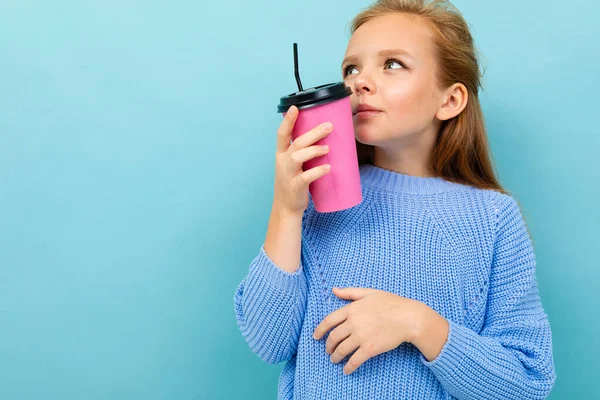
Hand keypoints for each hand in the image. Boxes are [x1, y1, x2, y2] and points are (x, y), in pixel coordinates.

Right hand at [273, 105, 333, 216]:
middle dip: (313, 133)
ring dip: (315, 150)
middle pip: (297, 143)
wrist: (285, 207)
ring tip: (327, 148)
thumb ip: (302, 152)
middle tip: (329, 126)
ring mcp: (288, 174)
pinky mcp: (295, 186)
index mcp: (281, 154)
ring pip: (299, 157)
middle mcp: (283, 161)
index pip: (282, 134)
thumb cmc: (292, 182)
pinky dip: (317, 171)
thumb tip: (324, 137)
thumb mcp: (292, 165)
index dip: (288, 120)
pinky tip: (328, 169)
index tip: (295, 107)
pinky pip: (306, 177)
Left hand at [312, 287, 429, 374]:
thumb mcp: (369, 293)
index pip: (328, 321)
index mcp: (351, 309)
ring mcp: (361, 337)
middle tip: (328, 350)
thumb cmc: (391, 303)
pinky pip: (354, 361)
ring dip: (335, 357)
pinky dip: (348, 367)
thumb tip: (334, 290)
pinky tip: (346, 370)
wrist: (408, 317)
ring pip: (341, 350)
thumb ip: (349, 292)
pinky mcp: (370, 349)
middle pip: (333, 337)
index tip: (315, 337)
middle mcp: (353, 323)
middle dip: (328, 346)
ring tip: (334, 360)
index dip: (319, 330)